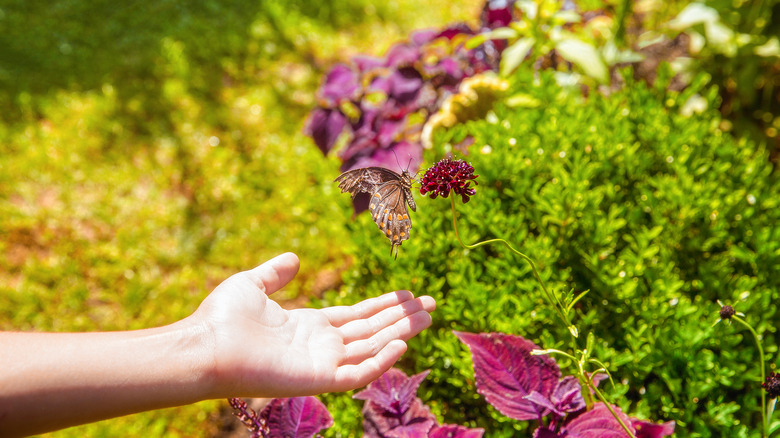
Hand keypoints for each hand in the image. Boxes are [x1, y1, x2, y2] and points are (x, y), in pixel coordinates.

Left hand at [190, 252, 435, 397]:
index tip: (407, 294)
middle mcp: (320, 345)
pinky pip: (358, 373)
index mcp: (308, 326)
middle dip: (401, 318)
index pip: (356, 317)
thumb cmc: (222, 318)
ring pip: (372, 349)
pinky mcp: (318, 379)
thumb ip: (275, 273)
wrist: (205, 346)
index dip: (382, 306)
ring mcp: (321, 364)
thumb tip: (293, 257)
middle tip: (431, 304)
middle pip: (371, 331)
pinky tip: (401, 343)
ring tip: (427, 316)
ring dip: (400, 333)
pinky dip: (381, 361)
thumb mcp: (252, 285)